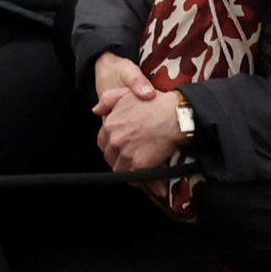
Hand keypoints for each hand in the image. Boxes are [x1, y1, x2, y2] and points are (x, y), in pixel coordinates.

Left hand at [90, 58, 190, 175]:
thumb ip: (106, 100)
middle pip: (110, 157)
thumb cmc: (154, 103)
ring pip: (119, 169)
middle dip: (119, 159)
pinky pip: (133, 178)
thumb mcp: (125, 92)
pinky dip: (139, 179)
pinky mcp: (139, 165)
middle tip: (132, 158)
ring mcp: (126, 153)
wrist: (175, 115)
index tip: (121, 147)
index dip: (112, 146)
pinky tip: (146, 176)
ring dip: (128, 170)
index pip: (103, 143)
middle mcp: (115, 140)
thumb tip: (96, 111)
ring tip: (139, 167)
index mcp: (110, 125)